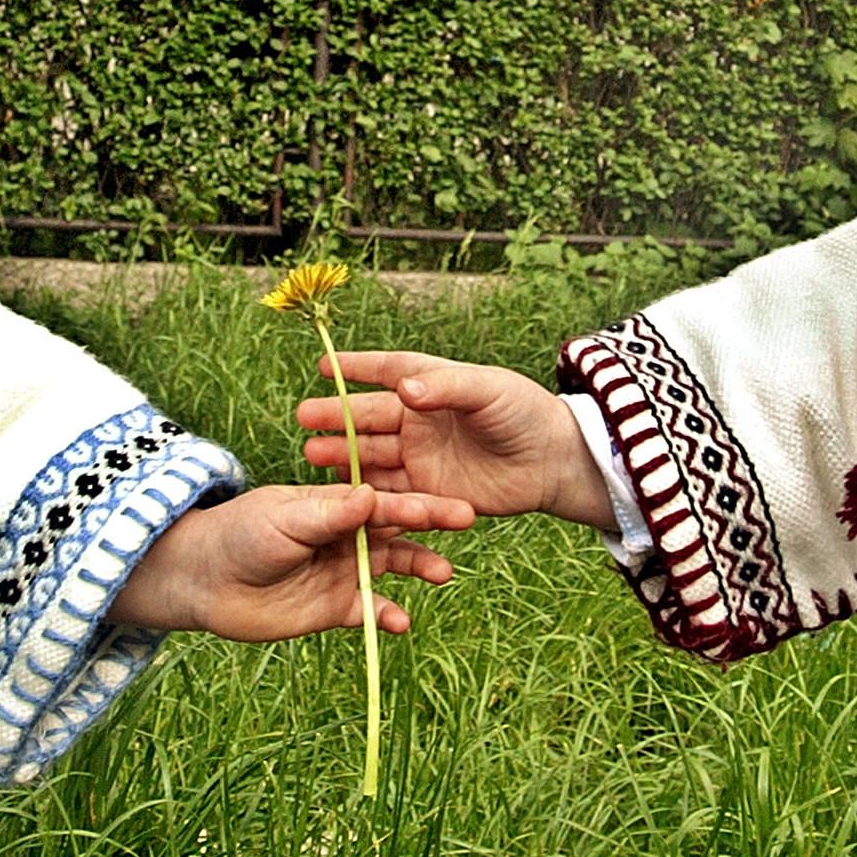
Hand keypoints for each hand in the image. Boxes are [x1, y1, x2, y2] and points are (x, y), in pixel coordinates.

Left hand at [110, 484, 474, 641]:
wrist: (206, 581)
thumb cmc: (241, 535)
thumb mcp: (283, 518)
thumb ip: (328, 514)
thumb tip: (370, 496)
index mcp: (336, 503)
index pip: (382, 499)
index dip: (414, 501)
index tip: (445, 503)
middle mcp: (348, 533)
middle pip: (398, 527)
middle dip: (432, 523)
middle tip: (467, 519)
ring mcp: (345, 570)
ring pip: (394, 567)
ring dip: (420, 567)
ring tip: (443, 574)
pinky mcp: (336, 607)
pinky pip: (371, 611)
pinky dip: (388, 616)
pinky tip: (401, 623)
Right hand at [297, 350, 616, 526]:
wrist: (552, 462)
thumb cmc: (524, 413)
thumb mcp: (488, 390)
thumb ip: (445, 388)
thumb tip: (404, 388)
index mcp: (432, 385)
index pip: (387, 371)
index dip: (356, 368)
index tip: (323, 364)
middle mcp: (419, 420)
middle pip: (370, 417)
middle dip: (337, 417)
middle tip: (304, 417)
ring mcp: (421, 456)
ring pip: (372, 455)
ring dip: (342, 455)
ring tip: (312, 454)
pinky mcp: (428, 491)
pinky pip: (391, 491)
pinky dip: (365, 491)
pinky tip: (340, 492)